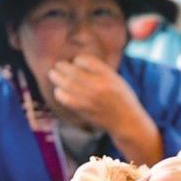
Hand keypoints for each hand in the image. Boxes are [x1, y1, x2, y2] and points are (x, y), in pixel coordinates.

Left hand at [48, 55, 162, 164]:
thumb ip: (100, 70)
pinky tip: (59, 90)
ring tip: (53, 75)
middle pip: (72, 71)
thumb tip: (77, 63)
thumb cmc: (122, 98)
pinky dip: (59, 92)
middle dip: (62, 66)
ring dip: (56, 77)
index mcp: (107, 75)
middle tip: (58, 65)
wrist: (126, 121)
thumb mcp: (116, 79)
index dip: (78, 59)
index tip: (76, 62)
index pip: (85, 60)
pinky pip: (65, 98)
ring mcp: (89, 98)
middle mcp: (98, 85)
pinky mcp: (83, 109)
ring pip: (66, 83)